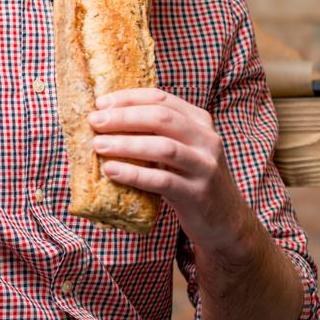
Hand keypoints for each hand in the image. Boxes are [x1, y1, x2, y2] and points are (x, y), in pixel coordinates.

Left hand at [88, 88, 253, 252]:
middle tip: (94, 121)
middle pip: (162, 118)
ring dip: (126, 144)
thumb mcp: (181, 149)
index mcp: (200, 122)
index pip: (161, 99)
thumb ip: (156, 133)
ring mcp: (205, 167)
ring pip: (164, 147)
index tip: (100, 103)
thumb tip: (106, 119)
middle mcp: (207, 140)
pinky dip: (134, 174)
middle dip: (124, 117)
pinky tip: (111, 171)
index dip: (129, 98)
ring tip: (98, 145)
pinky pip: (163, 180)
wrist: (225, 221)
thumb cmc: (190, 179)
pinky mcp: (197, 194)